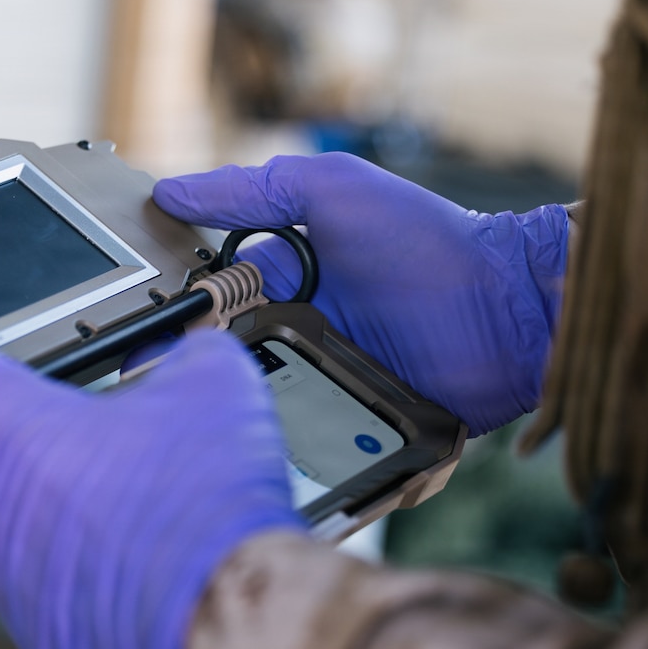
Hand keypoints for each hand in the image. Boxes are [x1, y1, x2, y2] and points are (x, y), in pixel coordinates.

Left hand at [0, 249, 303, 648]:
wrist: (224, 607)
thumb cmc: (202, 495)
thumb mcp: (205, 384)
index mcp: (4, 417)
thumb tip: (174, 361)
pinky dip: (61, 554)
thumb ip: (175, 357)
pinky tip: (105, 548)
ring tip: (15, 486)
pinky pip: (37, 575)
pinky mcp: (36, 621)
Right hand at [153, 153, 569, 435]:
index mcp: (285, 278)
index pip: (211, 303)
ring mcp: (326, 379)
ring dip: (244, 423)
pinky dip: (296, 455)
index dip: (175, 319)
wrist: (507, 307)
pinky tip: (273, 460)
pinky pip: (312, 448)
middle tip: (173, 397)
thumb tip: (167, 193)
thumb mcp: (333, 190)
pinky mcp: (355, 426)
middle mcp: (299, 330)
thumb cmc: (423, 239)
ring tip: (220, 437)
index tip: (140, 337)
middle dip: (203, 381)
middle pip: (229, 364)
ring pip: (262, 412)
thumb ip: (253, 189)